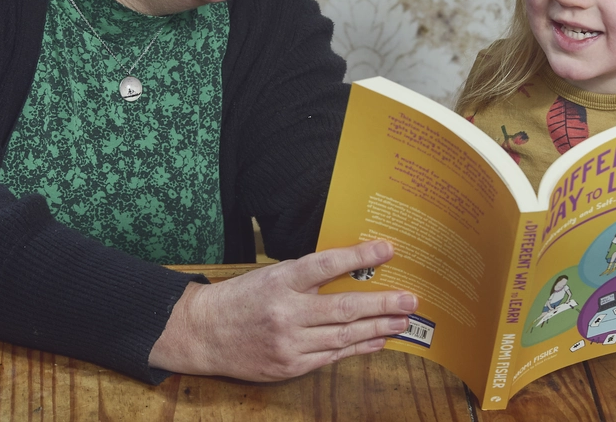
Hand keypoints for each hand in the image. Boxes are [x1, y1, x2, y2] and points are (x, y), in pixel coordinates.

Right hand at [148, 240, 417, 380]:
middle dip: (382, 304)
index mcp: (281, 281)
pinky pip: (331, 356)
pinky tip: (377, 341)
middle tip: (411, 299)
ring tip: (403, 321)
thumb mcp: (271, 275)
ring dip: (378, 329)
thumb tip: (351, 267)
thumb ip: (307, 276)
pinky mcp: (289, 366)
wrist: (204, 333)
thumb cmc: (242, 298)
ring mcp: (288, 343)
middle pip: (343, 308)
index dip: (359, 256)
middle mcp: (286, 313)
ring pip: (343, 336)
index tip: (388, 249)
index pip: (326, 265)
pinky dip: (357, 348)